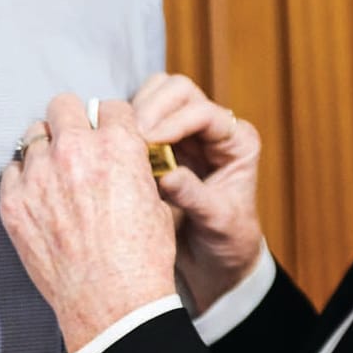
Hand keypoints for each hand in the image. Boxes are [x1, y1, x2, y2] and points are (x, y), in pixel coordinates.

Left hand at [0, 94, 177, 352]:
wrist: (113, 304)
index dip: (111, 124)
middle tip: (77, 144)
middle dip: (72, 122)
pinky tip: (39, 198)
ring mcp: (39, 176)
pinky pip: (11, 171)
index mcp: (117, 145)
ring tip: (56, 175)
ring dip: (45, 150)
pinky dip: (24, 179)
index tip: (107, 137)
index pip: (108, 106)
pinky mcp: (13, 202)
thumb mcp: (154, 201)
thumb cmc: (141, 259)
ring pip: (33, 136)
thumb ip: (133, 167)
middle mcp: (75, 151)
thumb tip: (123, 158)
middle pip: (63, 106)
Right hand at [134, 73, 263, 310]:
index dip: (174, 121)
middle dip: (151, 107)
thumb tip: (167, 176)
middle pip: (179, 91)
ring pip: (156, 94)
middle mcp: (213, 129)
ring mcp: (185, 131)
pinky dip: (125, 124)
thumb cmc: (226, 241)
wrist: (215, 261)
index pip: (205, 112)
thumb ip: (195, 198)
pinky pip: (139, 115)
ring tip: (122, 141)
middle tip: (129, 136)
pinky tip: (116, 147)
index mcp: (237, 142)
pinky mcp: (160, 140)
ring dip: (136, 111)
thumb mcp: (218, 223)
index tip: (147, 140)